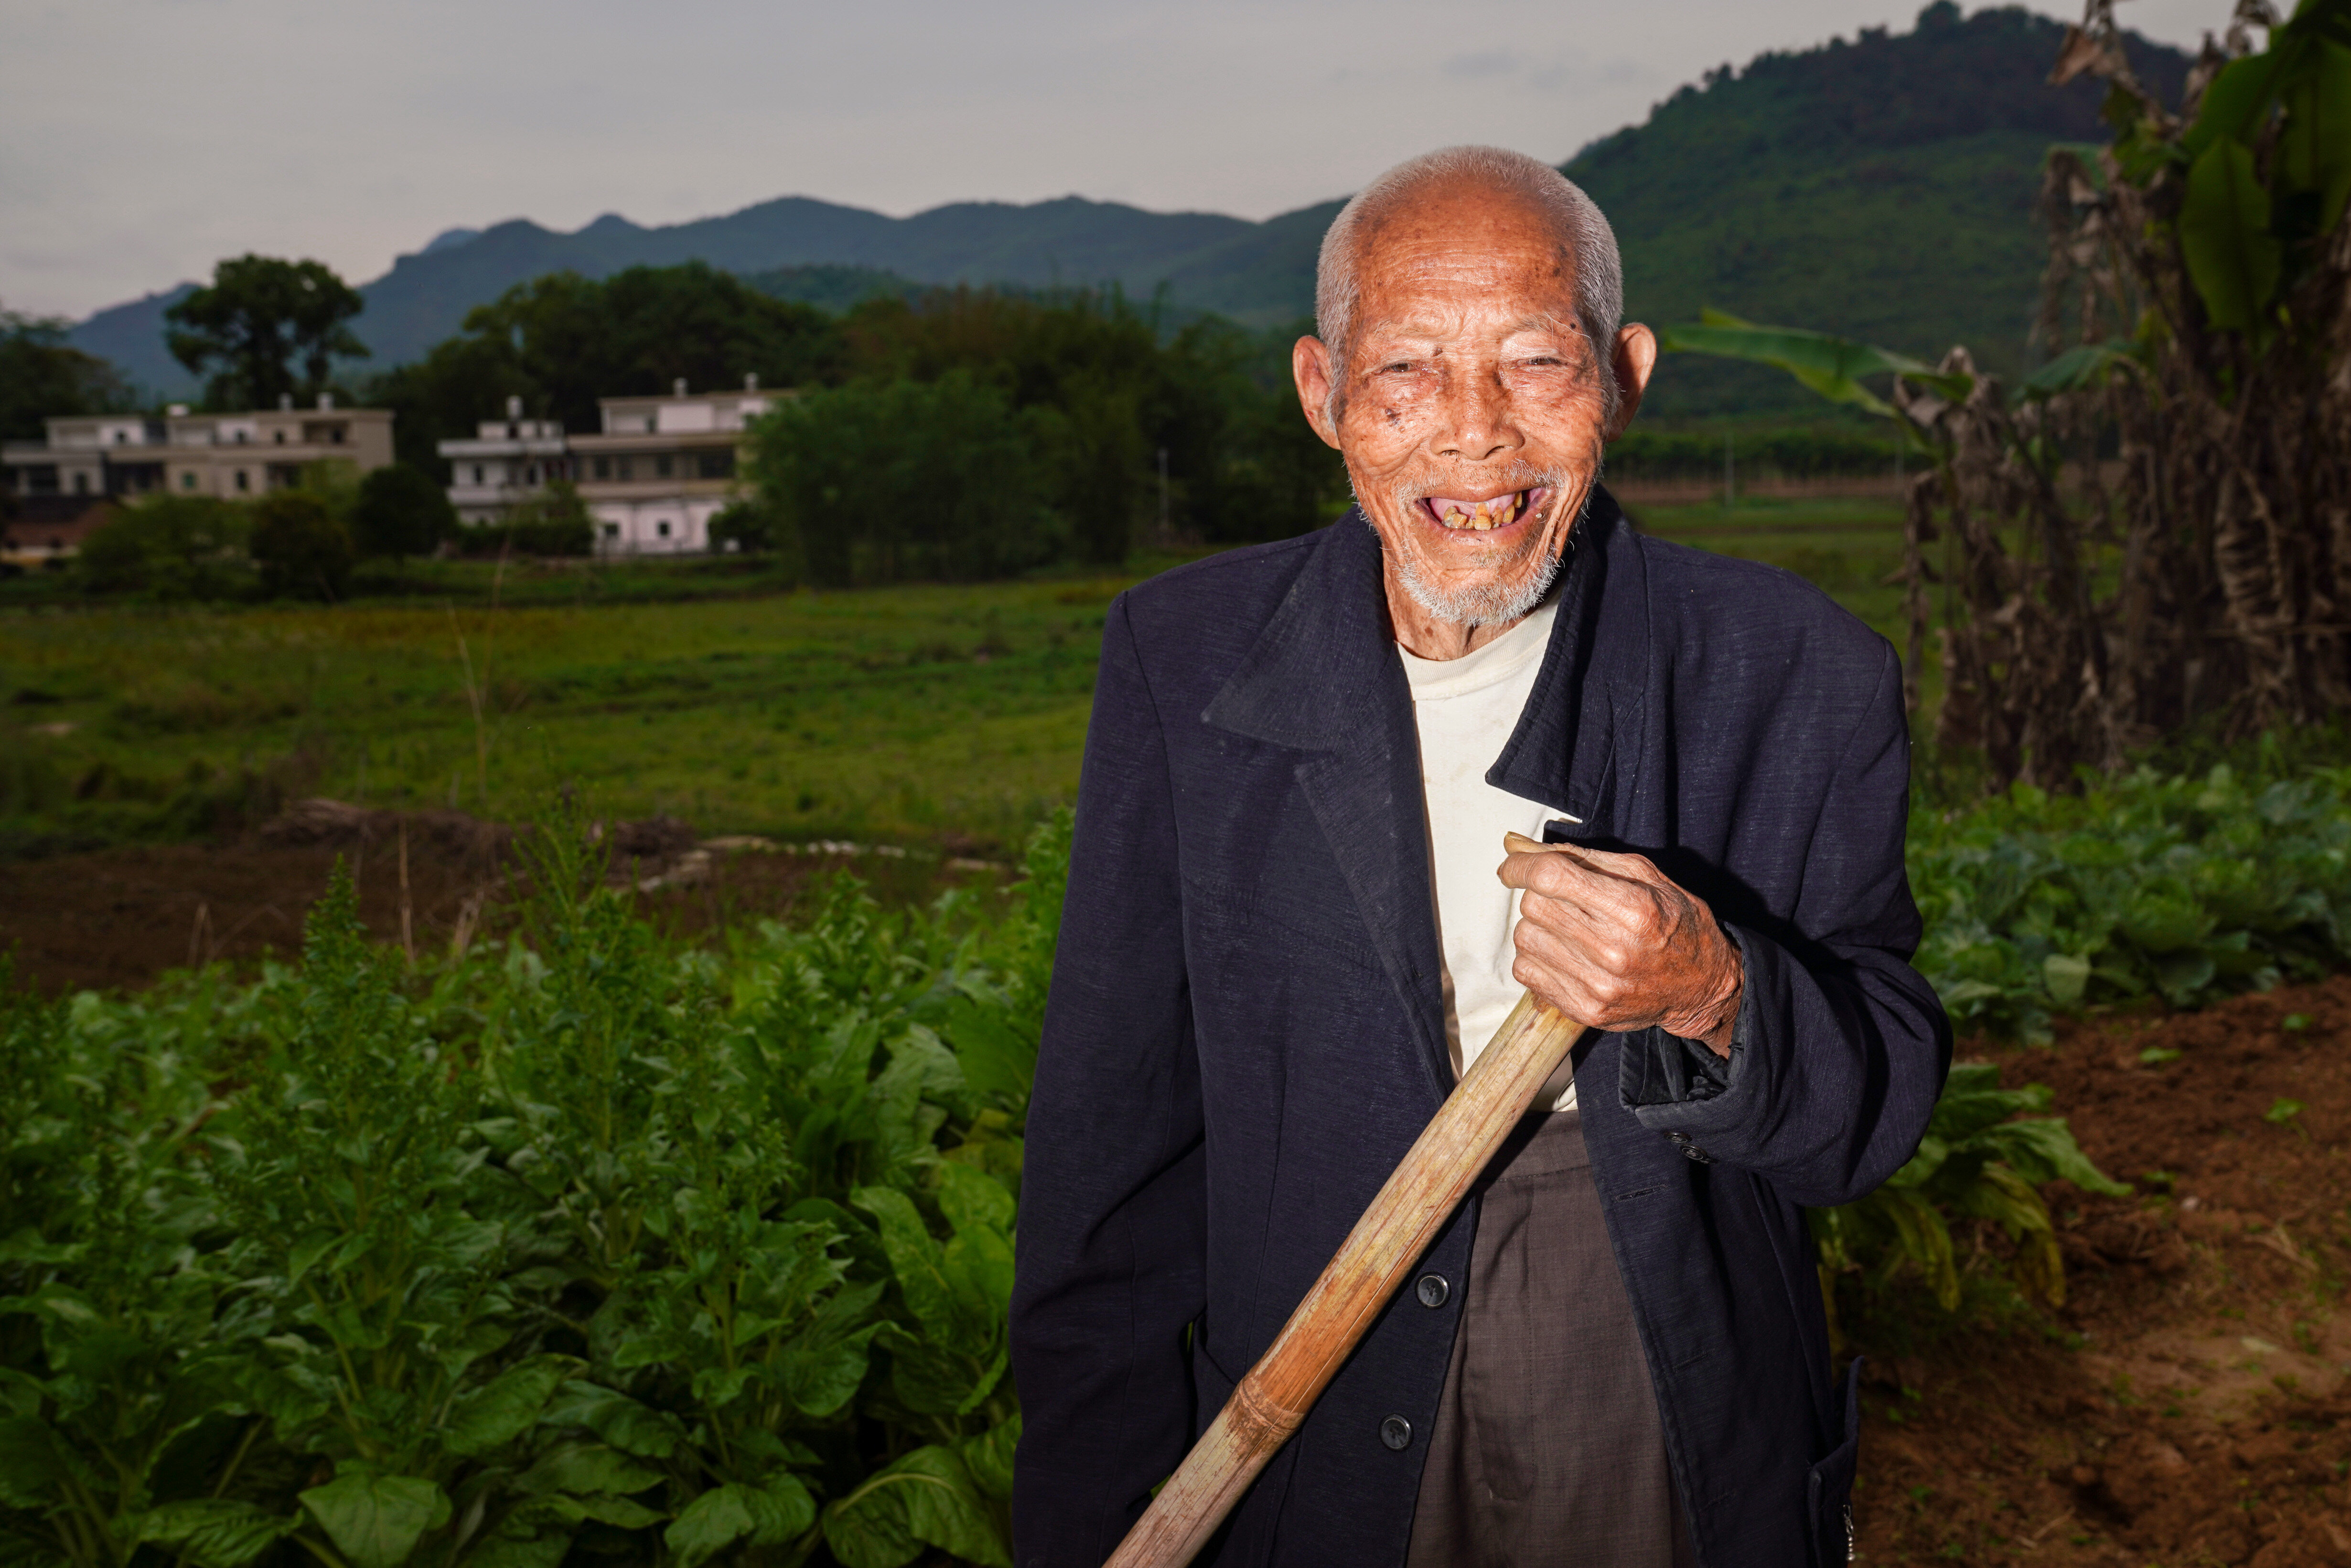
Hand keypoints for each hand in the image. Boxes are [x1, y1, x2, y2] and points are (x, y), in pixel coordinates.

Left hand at [1497, 833, 1742, 1057]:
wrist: (1701, 986)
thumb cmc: (1675, 924)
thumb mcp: (1643, 875)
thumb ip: (1580, 856)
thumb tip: (1516, 846)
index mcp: (1633, 908)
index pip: (1552, 878)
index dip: (1521, 867)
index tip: (1512, 867)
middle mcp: (1614, 950)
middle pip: (1534, 906)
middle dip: (1539, 895)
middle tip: (1564, 901)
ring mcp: (1598, 985)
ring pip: (1525, 938)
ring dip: (1538, 926)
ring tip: (1569, 929)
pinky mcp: (1585, 1010)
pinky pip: (1526, 971)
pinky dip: (1535, 957)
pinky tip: (1563, 953)